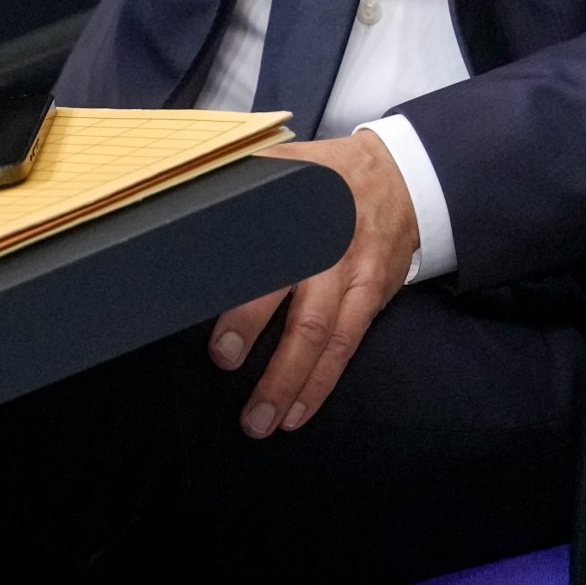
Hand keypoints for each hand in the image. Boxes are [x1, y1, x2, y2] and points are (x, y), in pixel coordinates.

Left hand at [206, 128, 418, 437]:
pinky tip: (296, 412)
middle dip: (257, 331)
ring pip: (322, 335)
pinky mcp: (372, 296)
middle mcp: (327, 245)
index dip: (236, 283)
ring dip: (290, 381)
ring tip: (260, 421)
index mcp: (299, 211)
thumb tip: (183, 196)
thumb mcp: (289, 163)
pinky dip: (320, 383)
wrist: (402, 178)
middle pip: (294, 297)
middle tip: (223, 363)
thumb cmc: (330, 176)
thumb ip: (245, 180)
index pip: (262, 247)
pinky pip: (346, 346)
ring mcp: (353, 275)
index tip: (204, 306)